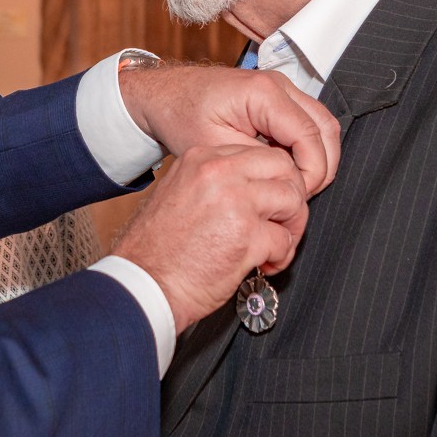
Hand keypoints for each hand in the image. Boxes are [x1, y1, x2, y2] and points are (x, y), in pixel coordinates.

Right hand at [110, 143, 307, 330]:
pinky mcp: (247, 237)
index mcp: (202, 159)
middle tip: (283, 222)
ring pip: (293, 200)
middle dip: (291, 197)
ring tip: (276, 247)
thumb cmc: (157, 249)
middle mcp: (220, 174)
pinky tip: (264, 265)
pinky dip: (281, 257)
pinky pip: (285, 240)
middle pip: (284, 168)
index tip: (270, 202)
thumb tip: (251, 187)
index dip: (273, 180)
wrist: (144, 283)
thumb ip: (212, 183)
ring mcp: (236, 203)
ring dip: (292, 227)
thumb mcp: (178, 194)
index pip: (260, 154)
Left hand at [118, 63, 338, 196]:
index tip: (296, 196)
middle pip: (326, 128)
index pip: (310, 136)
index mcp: (264, 93)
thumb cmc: (182, 117)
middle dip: (322, 167)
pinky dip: (307, 149)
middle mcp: (280, 84)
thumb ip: (256, 164)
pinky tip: (288, 172)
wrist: (166, 96)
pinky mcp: (281, 98)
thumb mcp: (215, 149)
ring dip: (318, 158)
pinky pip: (309, 123)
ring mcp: (283, 88)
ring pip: (323, 125)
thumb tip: (289, 182)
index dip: (311, 172)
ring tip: (296, 187)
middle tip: (301, 196)